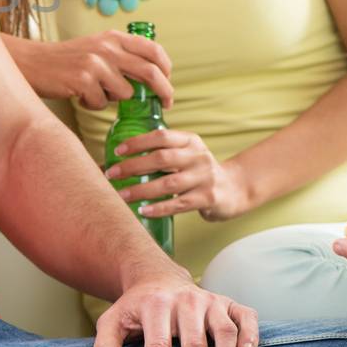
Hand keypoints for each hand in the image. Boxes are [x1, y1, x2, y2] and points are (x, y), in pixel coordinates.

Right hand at [26, 32, 173, 109]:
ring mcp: (95, 64)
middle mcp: (107, 47)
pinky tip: (79, 96)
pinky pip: (101, 103)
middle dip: (164, 91)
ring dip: (115, 100)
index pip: (153, 50)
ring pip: (126, 93)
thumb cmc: (67, 60)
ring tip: (96, 93)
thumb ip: (120, 56)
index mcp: (113, 37)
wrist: (33, 62)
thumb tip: (150, 78)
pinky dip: (93, 105)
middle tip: (166, 103)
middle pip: (150, 72)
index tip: (167, 82)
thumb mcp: (96, 48)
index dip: (166, 68)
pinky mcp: (83, 80)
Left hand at [92, 272, 258, 346]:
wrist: (157, 278)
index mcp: (156, 305)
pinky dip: (251, 332)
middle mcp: (186, 301)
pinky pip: (245, 315)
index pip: (157, 346)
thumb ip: (106, 345)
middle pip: (193, 345)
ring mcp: (210, 301)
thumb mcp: (113, 321)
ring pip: (223, 332)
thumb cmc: (136, 309)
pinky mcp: (228, 302)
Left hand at [105, 130, 251, 221]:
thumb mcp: (186, 154)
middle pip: (162, 158)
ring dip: (141, 189)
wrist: (235, 188)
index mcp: (190, 141)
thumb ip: (162, 153)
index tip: (117, 151)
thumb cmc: (198, 171)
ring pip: (168, 183)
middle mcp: (198, 156)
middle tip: (112, 174)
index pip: (161, 136)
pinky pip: (179, 204)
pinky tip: (144, 210)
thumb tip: (120, 160)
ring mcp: (204, 177)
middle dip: (133, 166)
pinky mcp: (208, 198)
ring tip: (122, 195)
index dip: (138, 142)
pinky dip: (160, 208)